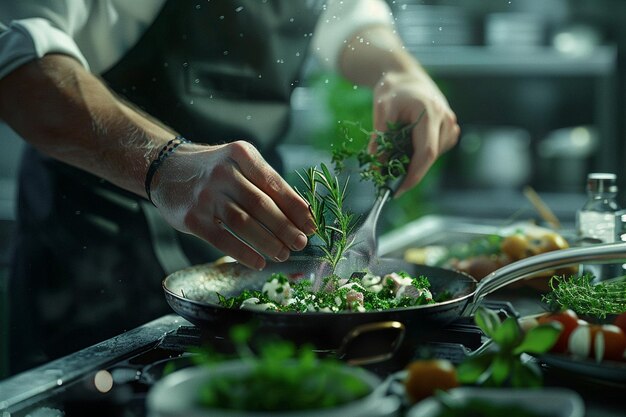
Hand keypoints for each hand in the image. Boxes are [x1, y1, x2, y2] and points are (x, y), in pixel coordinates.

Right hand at [150, 140, 315, 269]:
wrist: (166, 169)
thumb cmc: (215, 170)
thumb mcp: (239, 164)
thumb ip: (266, 183)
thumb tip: (300, 216)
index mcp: (241, 155)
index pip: (275, 184)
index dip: (296, 207)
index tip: (311, 225)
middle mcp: (223, 172)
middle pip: (261, 204)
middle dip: (285, 227)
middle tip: (301, 243)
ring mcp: (206, 195)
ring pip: (244, 223)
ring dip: (268, 242)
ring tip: (284, 254)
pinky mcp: (192, 218)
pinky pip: (223, 239)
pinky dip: (244, 253)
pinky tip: (259, 262)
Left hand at [371, 70, 459, 195]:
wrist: (406, 75)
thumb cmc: (393, 90)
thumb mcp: (381, 110)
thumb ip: (380, 138)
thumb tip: (376, 166)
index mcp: (430, 113)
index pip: (426, 152)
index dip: (413, 175)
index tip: (398, 189)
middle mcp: (446, 119)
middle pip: (430, 157)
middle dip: (411, 172)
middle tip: (390, 181)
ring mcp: (451, 124)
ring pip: (433, 155)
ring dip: (415, 162)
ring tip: (395, 155)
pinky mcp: (450, 129)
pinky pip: (436, 150)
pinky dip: (420, 154)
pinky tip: (407, 145)